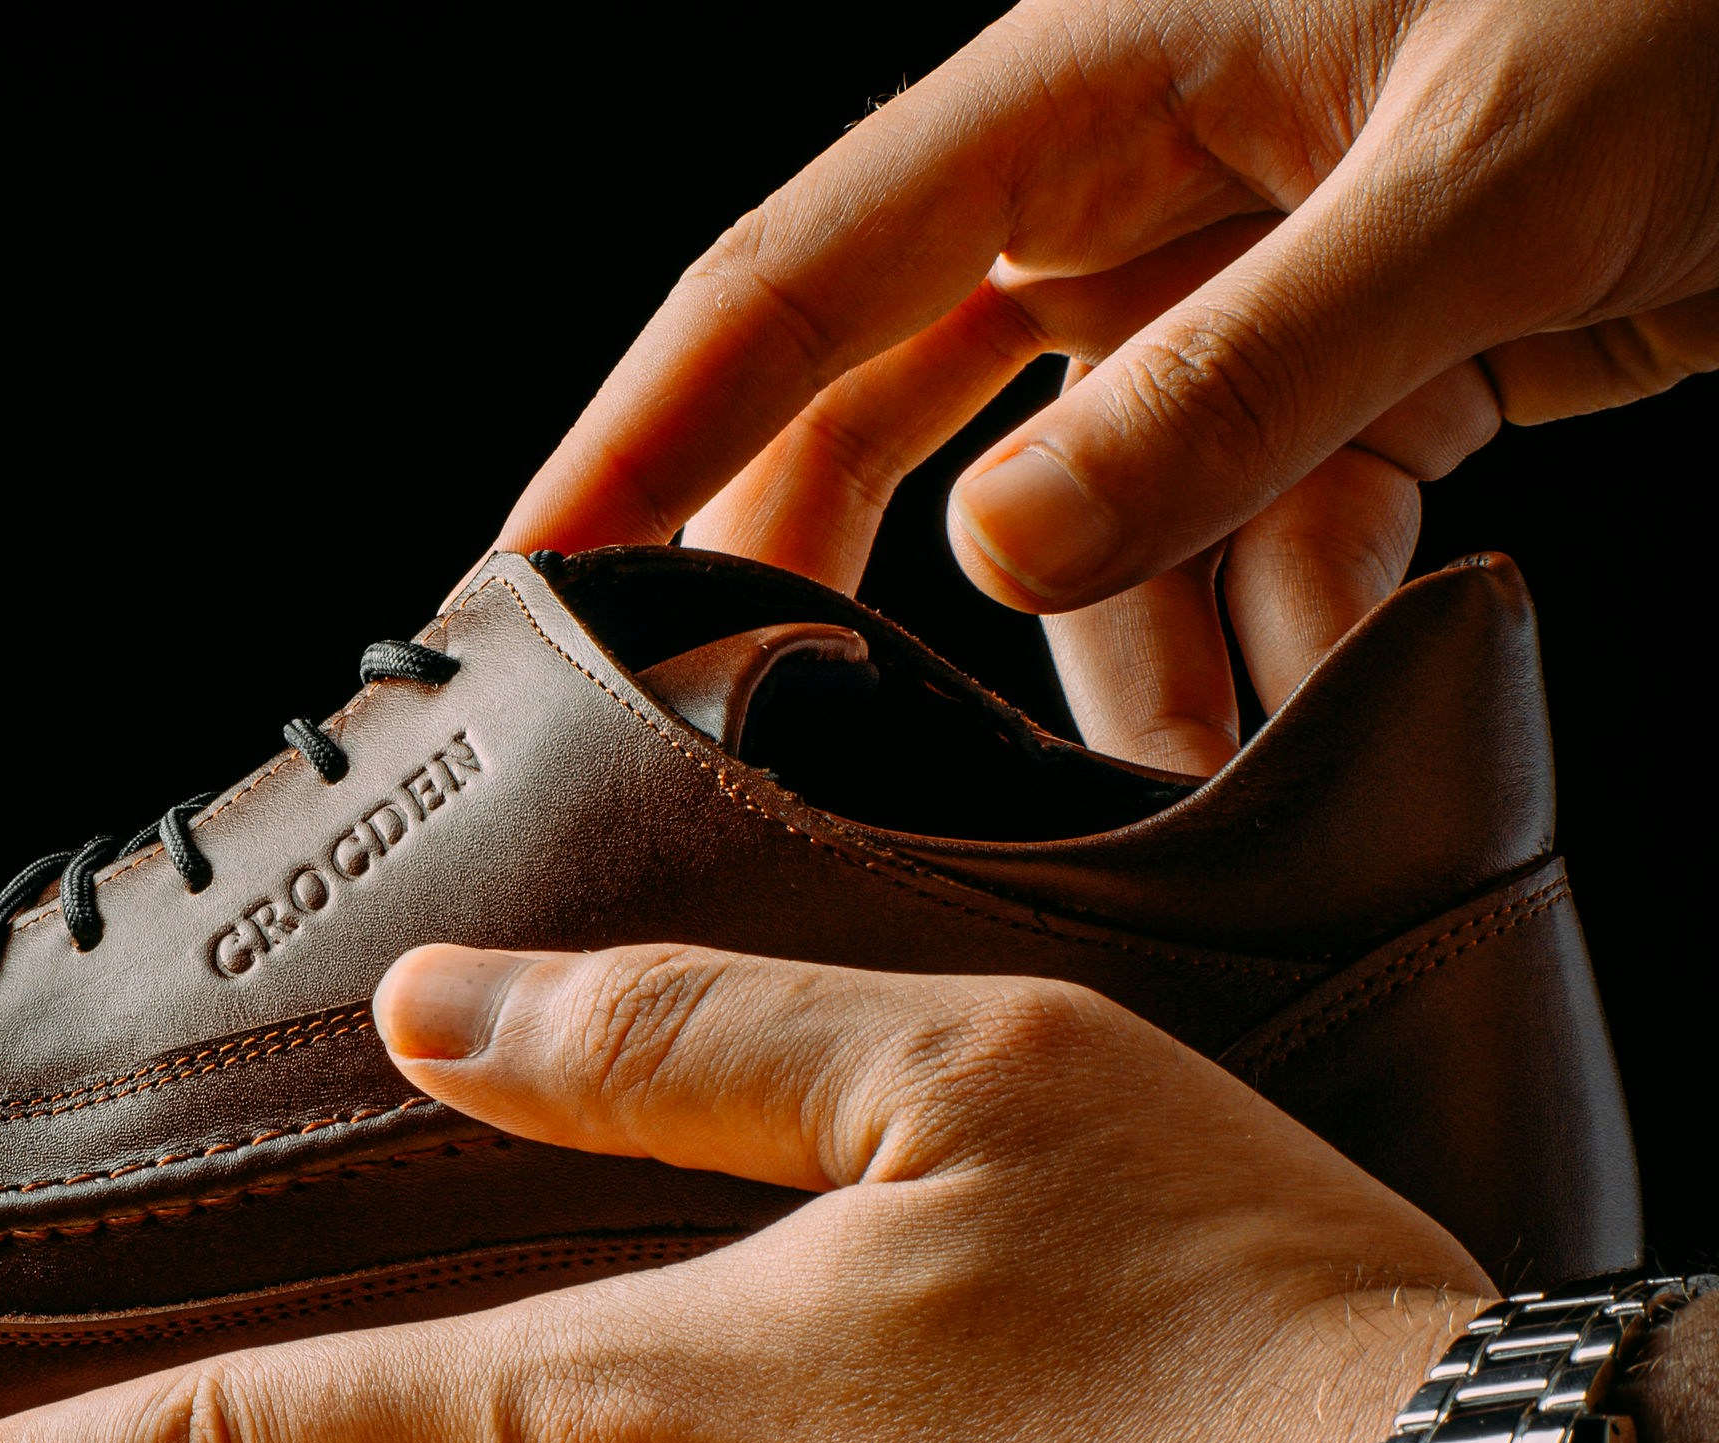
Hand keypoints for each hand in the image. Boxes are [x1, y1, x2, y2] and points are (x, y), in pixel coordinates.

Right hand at [500, 0, 1718, 773]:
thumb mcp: (1482, 182)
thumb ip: (1231, 380)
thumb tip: (993, 556)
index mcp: (1097, 79)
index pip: (799, 277)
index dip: (644, 436)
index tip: (527, 581)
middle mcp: (1133, 180)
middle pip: (889, 411)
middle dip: (839, 597)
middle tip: (761, 753)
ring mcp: (1236, 280)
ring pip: (1095, 520)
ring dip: (1126, 666)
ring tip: (1169, 796)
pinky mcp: (1357, 366)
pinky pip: (1256, 534)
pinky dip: (1279, 639)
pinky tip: (1302, 719)